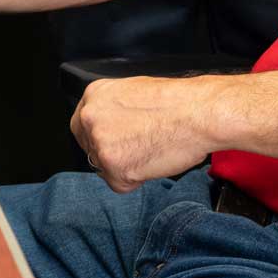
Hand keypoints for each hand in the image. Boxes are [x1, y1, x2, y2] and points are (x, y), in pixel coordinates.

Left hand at [70, 75, 220, 192]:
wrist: (196, 113)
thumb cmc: (176, 102)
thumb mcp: (133, 92)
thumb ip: (114, 109)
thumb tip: (112, 125)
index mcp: (95, 95)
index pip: (81, 125)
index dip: (98, 138)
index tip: (111, 143)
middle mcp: (91, 117)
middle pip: (90, 147)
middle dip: (110, 154)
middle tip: (135, 150)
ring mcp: (100, 143)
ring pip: (105, 168)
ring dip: (125, 167)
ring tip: (150, 150)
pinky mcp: (114, 168)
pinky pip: (120, 185)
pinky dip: (136, 181)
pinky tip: (152, 162)